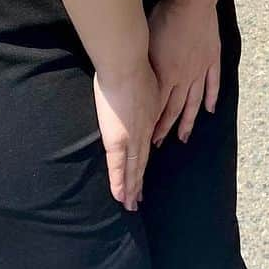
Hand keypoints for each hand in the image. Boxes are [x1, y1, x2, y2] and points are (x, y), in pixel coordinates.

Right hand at [93, 63, 159, 211]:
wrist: (126, 63)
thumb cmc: (132, 65)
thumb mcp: (146, 82)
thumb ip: (144, 94)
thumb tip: (139, 96)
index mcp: (150, 114)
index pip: (146, 142)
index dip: (144, 159)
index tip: (143, 172)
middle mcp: (144, 129)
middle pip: (142, 160)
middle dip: (140, 180)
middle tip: (139, 199)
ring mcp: (132, 136)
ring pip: (133, 168)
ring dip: (132, 187)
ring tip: (132, 204)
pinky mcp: (118, 139)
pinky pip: (118, 167)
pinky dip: (120, 183)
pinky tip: (121, 197)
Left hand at [148, 0, 220, 146]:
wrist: (191, 4)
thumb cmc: (164, 18)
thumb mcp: (146, 42)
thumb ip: (144, 64)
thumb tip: (135, 77)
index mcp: (166, 75)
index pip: (159, 107)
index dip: (154, 124)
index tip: (148, 138)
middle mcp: (183, 78)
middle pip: (176, 108)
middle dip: (168, 128)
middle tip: (162, 144)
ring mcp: (200, 70)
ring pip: (195, 101)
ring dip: (190, 120)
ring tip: (185, 136)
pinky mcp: (211, 59)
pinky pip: (213, 83)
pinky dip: (212, 98)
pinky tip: (210, 109)